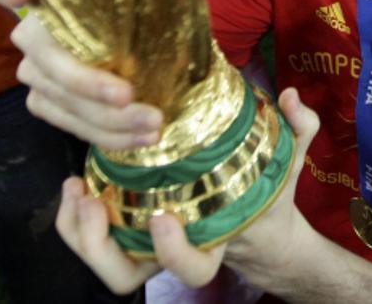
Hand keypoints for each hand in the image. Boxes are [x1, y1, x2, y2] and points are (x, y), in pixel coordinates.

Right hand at [0, 0, 162, 149]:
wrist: (143, 37)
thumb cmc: (144, 3)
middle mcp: (29, 32)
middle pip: (50, 64)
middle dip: (93, 89)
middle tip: (137, 100)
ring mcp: (33, 70)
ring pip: (62, 101)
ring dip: (109, 122)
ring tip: (154, 126)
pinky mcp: (44, 101)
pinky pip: (68, 122)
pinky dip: (107, 134)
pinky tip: (140, 137)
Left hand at [54, 88, 320, 293]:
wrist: (251, 217)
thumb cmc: (263, 188)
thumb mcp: (286, 159)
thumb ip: (298, 128)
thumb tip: (291, 94)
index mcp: (211, 241)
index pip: (193, 270)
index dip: (173, 253)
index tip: (163, 217)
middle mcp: (171, 250)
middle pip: (127, 277)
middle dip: (102, 248)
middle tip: (95, 203)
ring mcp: (143, 242)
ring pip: (102, 262)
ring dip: (79, 233)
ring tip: (76, 188)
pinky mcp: (124, 222)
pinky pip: (88, 236)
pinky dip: (73, 218)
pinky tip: (77, 181)